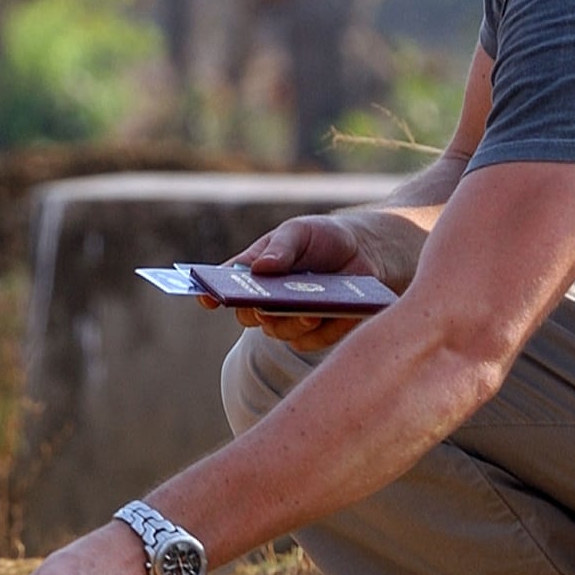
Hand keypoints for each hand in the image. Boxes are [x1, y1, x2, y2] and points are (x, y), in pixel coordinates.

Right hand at [219, 213, 392, 352]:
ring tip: (311, 313)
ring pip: (277, 332)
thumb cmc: (325, 238)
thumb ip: (281, 248)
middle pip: (246, 315)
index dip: (209, 293)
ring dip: (290, 323)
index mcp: (254, 271)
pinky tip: (331, 316)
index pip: (224, 284)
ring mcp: (288, 318)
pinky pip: (307, 342)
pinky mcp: (314, 334)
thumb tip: (259, 269)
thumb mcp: (300, 232)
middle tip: (264, 307)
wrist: (367, 253)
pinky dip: (319, 331)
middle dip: (254, 312)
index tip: (206, 298)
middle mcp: (266, 298)